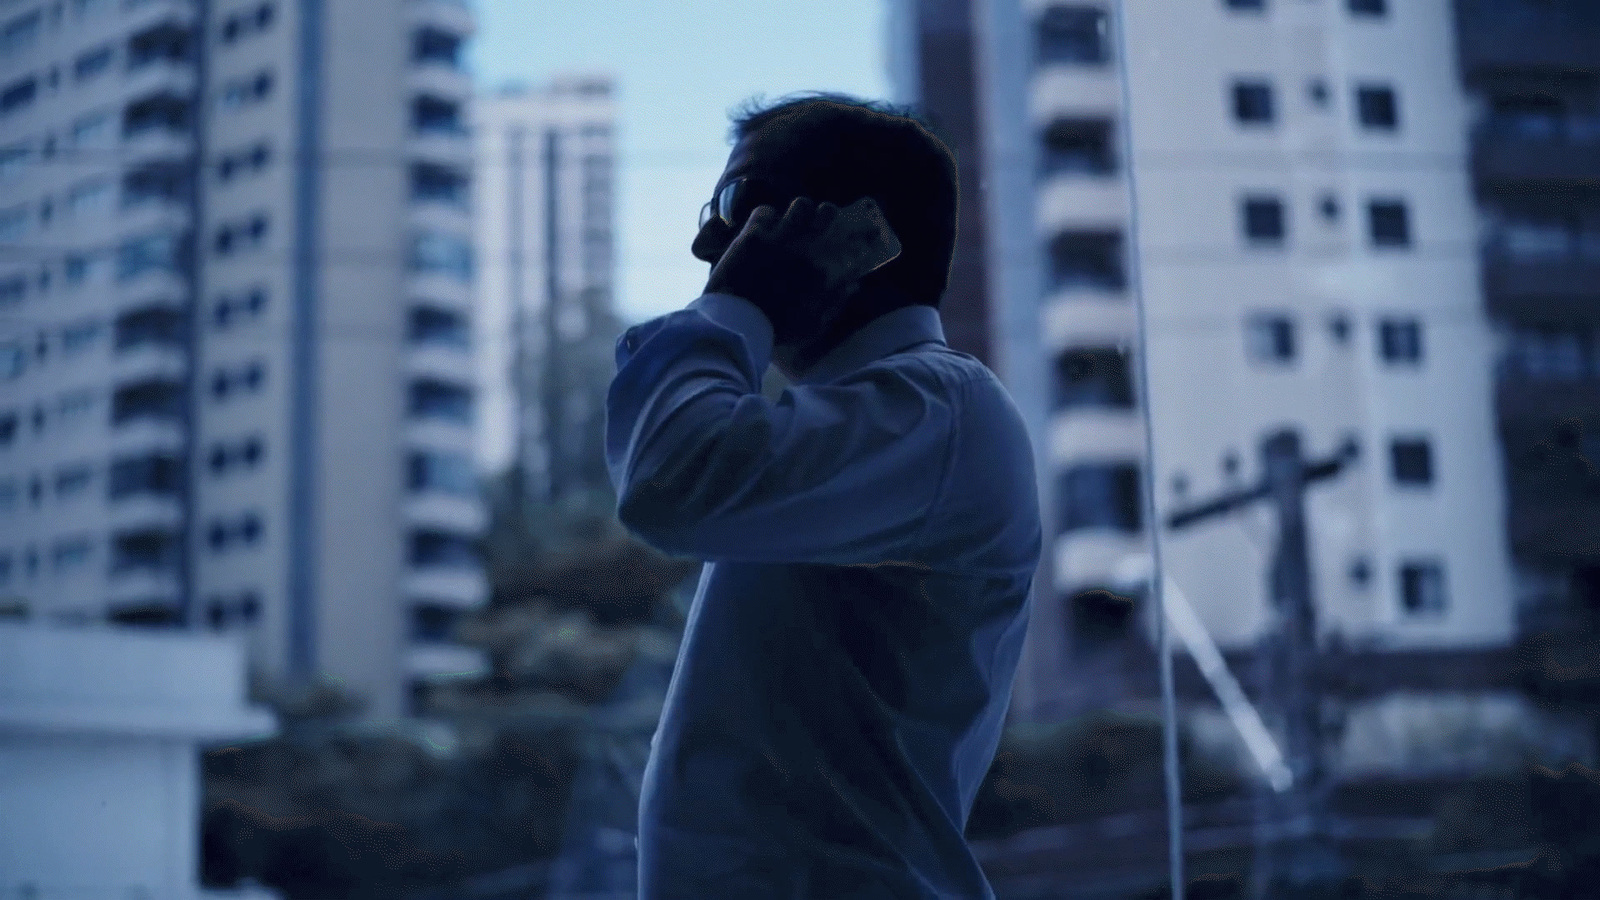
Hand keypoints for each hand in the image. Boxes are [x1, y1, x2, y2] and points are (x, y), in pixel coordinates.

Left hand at [705, 196, 898, 347]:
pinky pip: (765, 211)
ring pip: (800, 205)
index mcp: (822, 272)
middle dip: (828, 214)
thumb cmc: (775, 329)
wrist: (736, 323)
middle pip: (827, 212)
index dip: (854, 240)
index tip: (853, 241)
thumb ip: (835, 303)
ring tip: (793, 219)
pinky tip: (765, 228)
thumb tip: (854, 284)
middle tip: (822, 220)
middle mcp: (805, 249)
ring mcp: (779, 238)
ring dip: (799, 211)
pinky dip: (767, 218)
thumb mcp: (813, 325)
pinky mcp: (754, 234)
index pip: (849, 244)